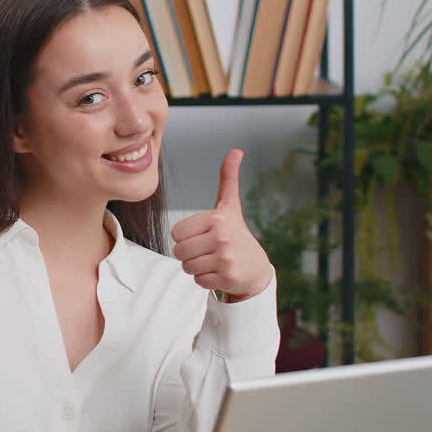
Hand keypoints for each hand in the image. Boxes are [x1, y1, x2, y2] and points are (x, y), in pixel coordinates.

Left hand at [170, 149, 273, 302]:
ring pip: (187, 267)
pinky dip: (205, 280)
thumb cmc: (236, 234)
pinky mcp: (227, 277)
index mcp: (216, 218)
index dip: (186, 237)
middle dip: (189, 254)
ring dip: (196, 267)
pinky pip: (197, 281)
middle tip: (207, 252)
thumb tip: (236, 150)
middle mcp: (222, 237)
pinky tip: (220, 273)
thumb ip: (228, 179)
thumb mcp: (230, 207)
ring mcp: (225, 258)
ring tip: (213, 262)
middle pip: (179, 251)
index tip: (203, 236)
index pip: (176, 233)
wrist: (256, 268)